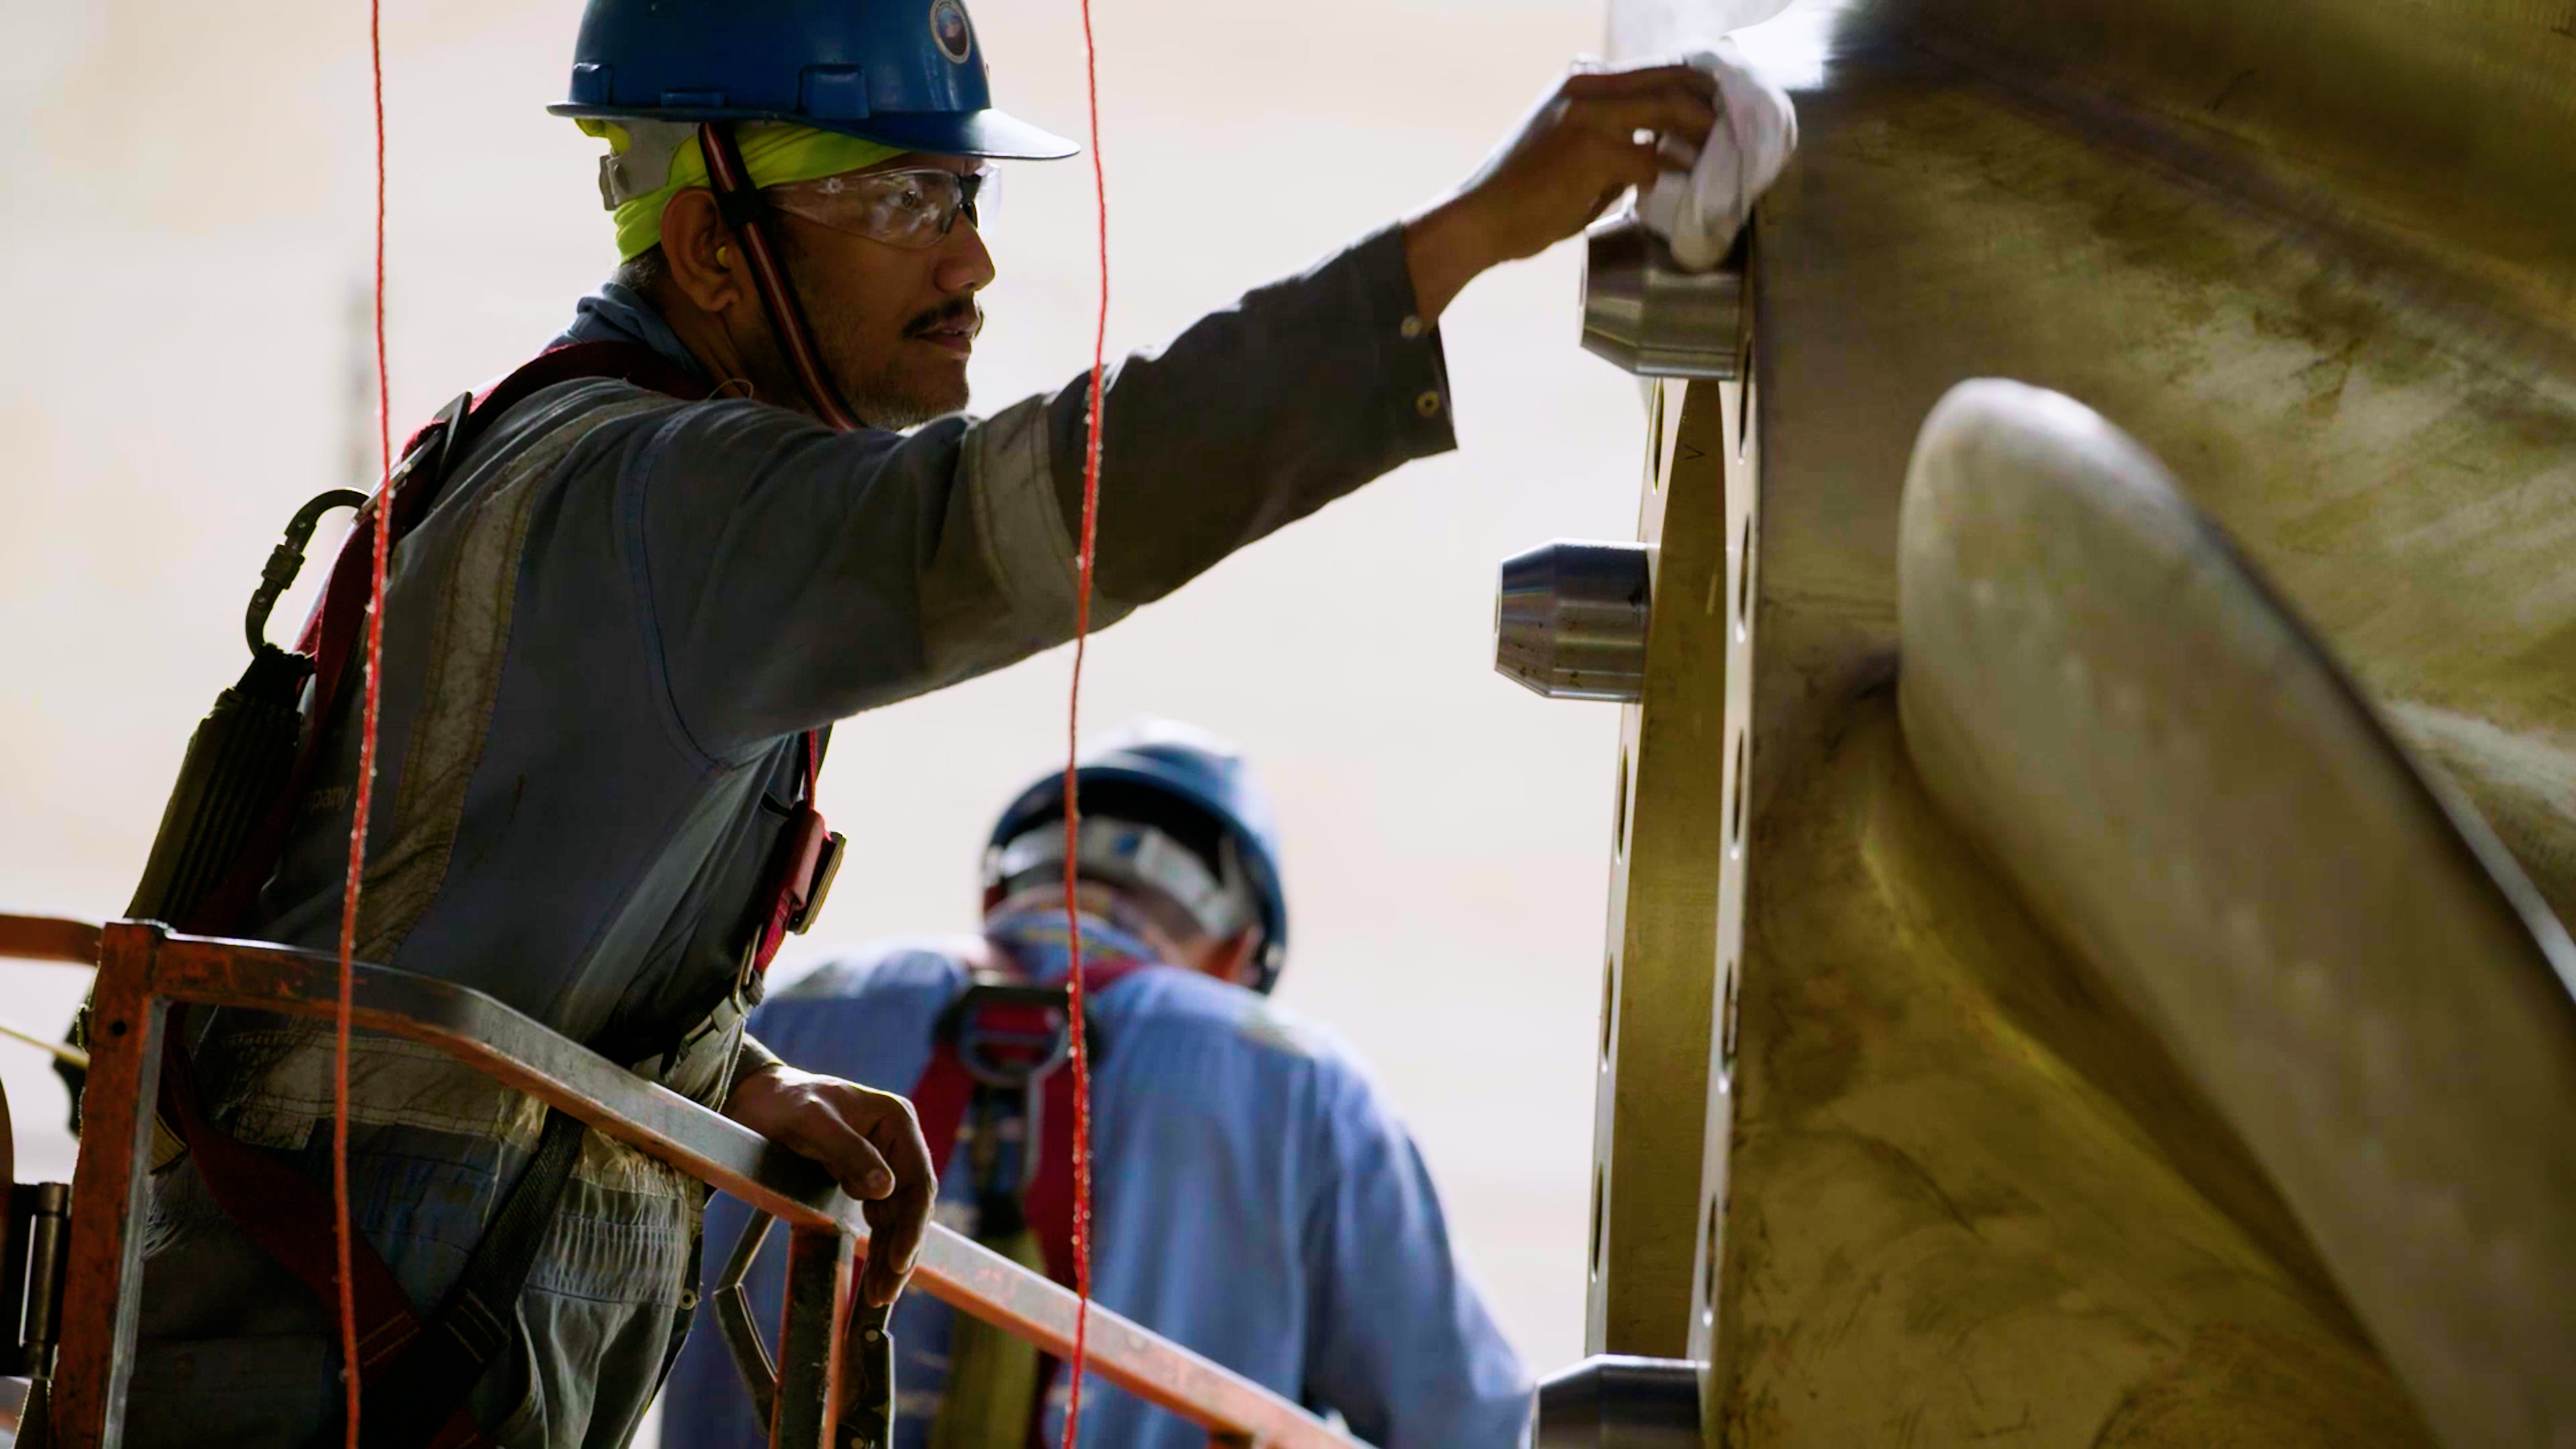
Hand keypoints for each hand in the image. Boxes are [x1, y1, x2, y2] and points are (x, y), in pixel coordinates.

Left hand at [725, 1063, 936, 1306]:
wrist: (758, 1099)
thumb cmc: (787, 1102)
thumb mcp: (813, 1121)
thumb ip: (849, 1151)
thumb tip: (886, 1189)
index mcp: (897, 1121)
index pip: (918, 1179)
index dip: (912, 1223)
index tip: (898, 1260)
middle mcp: (897, 1143)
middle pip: (911, 1206)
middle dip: (902, 1250)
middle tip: (886, 1292)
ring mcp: (882, 1163)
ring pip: (897, 1219)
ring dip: (891, 1258)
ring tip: (880, 1296)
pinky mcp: (863, 1181)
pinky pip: (879, 1221)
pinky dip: (877, 1249)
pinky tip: (875, 1277)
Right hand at [1403, 63, 1718, 319]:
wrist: (1479, 218)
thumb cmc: (1522, 194)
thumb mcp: (1567, 147)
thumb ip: (1612, 140)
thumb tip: (1659, 150)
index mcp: (1580, 81)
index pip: (1653, 69)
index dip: (1694, 84)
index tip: (1719, 106)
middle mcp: (1585, 86)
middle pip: (1670, 79)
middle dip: (1710, 103)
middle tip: (1735, 127)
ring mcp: (1588, 115)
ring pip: (1668, 109)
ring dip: (1701, 134)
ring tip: (1722, 154)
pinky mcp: (1591, 151)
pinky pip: (1650, 159)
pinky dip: (1668, 174)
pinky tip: (1677, 189)